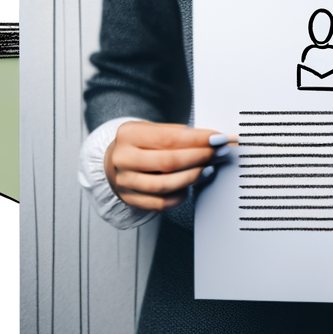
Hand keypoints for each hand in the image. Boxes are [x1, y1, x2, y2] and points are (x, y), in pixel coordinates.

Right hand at [104, 121, 228, 210]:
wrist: (113, 162)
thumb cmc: (138, 144)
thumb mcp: (151, 130)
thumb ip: (177, 134)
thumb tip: (211, 139)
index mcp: (128, 134)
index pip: (169, 138)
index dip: (197, 139)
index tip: (217, 138)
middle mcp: (123, 158)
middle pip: (168, 162)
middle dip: (199, 157)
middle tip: (219, 153)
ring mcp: (125, 181)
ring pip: (165, 185)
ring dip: (193, 176)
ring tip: (208, 168)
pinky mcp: (131, 199)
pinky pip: (162, 203)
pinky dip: (180, 195)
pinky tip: (190, 185)